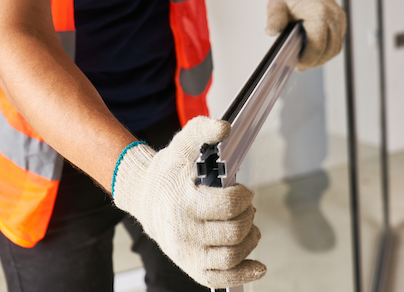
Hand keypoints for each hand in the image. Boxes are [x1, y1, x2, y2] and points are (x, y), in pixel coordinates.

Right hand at [112, 117, 264, 287]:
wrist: (144, 196)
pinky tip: (259, 266)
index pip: (227, 206)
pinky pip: (221, 278)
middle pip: (234, 232)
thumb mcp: (183, 144)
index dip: (244, 197)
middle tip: (246, 206)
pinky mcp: (191, 267)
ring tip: (249, 226)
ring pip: (232, 256)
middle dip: (248, 216)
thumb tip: (224, 127)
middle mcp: (184, 231)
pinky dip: (243, 274)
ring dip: (250, 240)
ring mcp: (188, 253)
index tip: (244, 191)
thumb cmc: (169, 171)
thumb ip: (203, 130)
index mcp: (184, 201)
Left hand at [266, 0, 346, 71]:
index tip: (298, 66)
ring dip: (322, 58)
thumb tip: (271, 31)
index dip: (308, 59)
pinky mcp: (340, 21)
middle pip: (330, 50)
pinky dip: (327, 50)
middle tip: (301, 65)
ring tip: (307, 59)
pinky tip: (313, 51)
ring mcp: (339, 19)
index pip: (318, 45)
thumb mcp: (276, 5)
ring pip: (336, 48)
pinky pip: (337, 42)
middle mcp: (333, 16)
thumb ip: (274, 18)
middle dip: (315, 61)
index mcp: (319, 13)